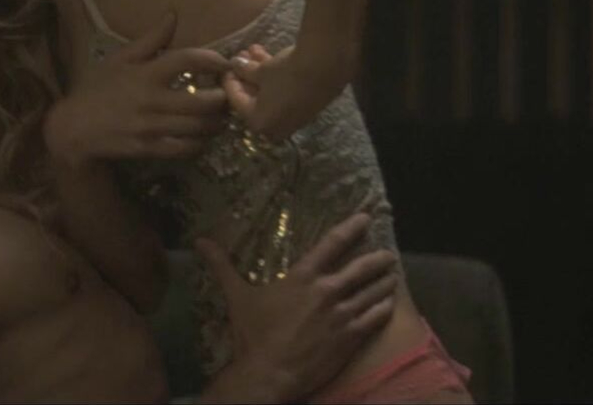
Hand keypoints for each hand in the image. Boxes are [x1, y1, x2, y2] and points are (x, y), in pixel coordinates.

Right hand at [45, 12, 233, 165]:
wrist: (74, 128)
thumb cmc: (97, 88)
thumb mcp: (120, 59)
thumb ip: (150, 39)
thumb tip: (173, 15)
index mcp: (145, 73)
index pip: (187, 59)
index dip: (213, 59)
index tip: (226, 63)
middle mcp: (152, 100)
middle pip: (202, 100)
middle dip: (223, 98)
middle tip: (230, 94)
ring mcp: (152, 127)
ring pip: (198, 127)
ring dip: (217, 122)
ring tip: (223, 117)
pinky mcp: (149, 148)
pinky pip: (184, 149)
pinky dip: (200, 144)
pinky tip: (204, 137)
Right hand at [197, 211, 397, 402]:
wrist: (270, 374)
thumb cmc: (253, 334)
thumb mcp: (237, 296)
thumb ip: (222, 266)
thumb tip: (200, 241)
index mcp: (303, 277)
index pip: (333, 244)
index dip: (352, 228)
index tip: (366, 219)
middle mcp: (328, 291)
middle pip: (362, 268)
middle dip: (378, 258)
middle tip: (388, 254)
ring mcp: (343, 315)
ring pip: (373, 292)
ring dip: (385, 282)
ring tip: (393, 276)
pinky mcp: (351, 338)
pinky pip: (375, 318)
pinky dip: (384, 308)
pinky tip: (389, 304)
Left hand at [221, 43, 352, 142]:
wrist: (326, 67)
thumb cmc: (285, 72)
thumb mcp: (260, 70)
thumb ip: (244, 70)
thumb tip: (236, 64)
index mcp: (259, 123)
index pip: (236, 101)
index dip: (229, 81)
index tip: (225, 67)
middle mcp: (276, 127)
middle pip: (254, 99)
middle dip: (246, 76)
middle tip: (240, 56)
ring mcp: (293, 117)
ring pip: (270, 94)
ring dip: (260, 72)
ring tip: (253, 49)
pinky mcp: (307, 106)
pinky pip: (284, 93)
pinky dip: (275, 77)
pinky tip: (269, 54)